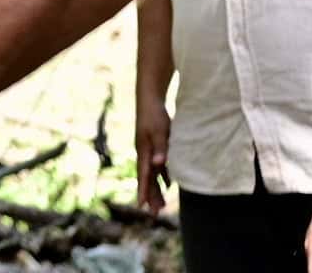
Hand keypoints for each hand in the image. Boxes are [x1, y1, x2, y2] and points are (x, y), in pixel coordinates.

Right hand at [134, 98, 170, 212]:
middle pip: (147, 178)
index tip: (142, 207)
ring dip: (157, 189)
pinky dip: (163, 177)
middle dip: (151, 196)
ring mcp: (149, 149)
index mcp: (143, 151)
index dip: (143, 191)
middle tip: (155, 213)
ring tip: (161, 205)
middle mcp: (144, 153)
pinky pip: (158, 166)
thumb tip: (158, 164)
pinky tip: (169, 184)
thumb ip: (160, 148)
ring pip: (153, 174)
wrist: (149, 98)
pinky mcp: (155, 145)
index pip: (143, 176)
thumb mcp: (159, 131)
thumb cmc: (154, 114)